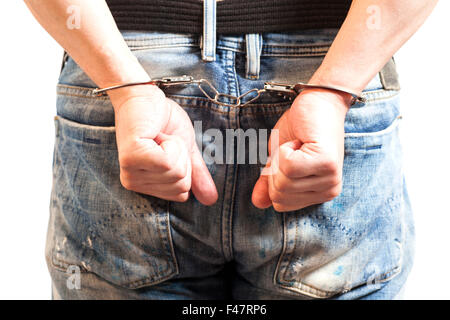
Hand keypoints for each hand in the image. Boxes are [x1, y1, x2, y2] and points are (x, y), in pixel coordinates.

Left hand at [110, 85, 217, 204]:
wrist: (148, 96)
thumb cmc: (163, 120)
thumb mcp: (186, 150)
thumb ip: (196, 175)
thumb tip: (211, 200)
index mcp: (145, 186)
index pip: (182, 194)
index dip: (185, 167)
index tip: (169, 148)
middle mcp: (133, 183)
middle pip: (181, 185)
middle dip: (181, 157)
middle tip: (163, 140)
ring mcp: (130, 172)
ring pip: (176, 173)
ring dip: (175, 147)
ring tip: (158, 137)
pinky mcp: (132, 157)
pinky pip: (168, 162)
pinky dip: (172, 143)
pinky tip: (155, 135)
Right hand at [252, 89, 350, 211]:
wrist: (318, 101)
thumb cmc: (300, 129)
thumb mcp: (279, 160)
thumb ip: (270, 183)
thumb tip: (258, 203)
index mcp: (320, 194)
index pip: (280, 204)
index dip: (273, 180)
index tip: (289, 159)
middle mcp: (329, 191)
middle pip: (280, 195)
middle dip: (276, 168)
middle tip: (293, 149)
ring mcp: (330, 178)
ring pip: (283, 182)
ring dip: (282, 156)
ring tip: (298, 144)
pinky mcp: (326, 162)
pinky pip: (288, 166)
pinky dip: (285, 149)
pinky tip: (300, 140)